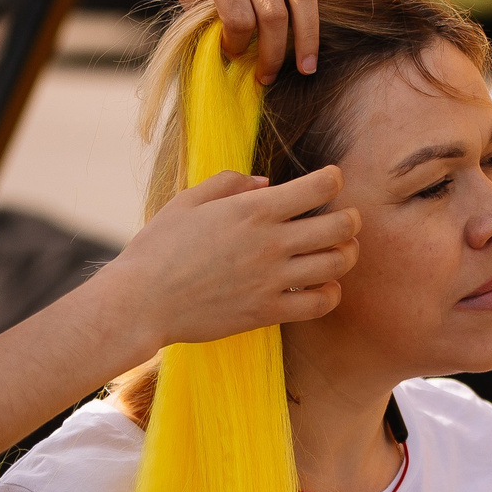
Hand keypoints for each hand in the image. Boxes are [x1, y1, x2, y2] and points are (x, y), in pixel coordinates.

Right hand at [84, 166, 358, 359]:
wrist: (141, 301)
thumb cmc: (159, 247)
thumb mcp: (188, 201)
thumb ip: (230, 184)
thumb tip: (267, 183)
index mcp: (252, 210)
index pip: (320, 188)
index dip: (333, 179)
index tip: (330, 180)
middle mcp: (270, 243)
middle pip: (341, 226)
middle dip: (350, 218)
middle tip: (343, 218)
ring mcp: (272, 281)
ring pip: (338, 264)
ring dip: (345, 254)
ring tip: (335, 251)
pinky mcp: (267, 312)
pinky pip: (320, 303)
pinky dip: (330, 292)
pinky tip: (320, 285)